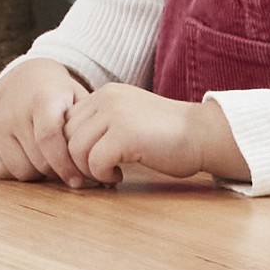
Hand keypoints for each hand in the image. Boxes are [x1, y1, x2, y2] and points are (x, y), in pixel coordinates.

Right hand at [0, 59, 86, 183]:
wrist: (27, 79)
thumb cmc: (61, 98)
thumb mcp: (79, 102)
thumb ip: (91, 133)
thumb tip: (111, 178)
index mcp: (43, 98)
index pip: (50, 138)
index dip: (66, 165)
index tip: (79, 180)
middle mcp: (14, 109)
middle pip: (38, 161)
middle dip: (57, 173)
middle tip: (68, 171)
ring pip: (20, 171)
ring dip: (38, 175)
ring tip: (48, 161)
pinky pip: (0, 172)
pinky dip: (16, 173)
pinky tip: (27, 159)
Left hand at [61, 81, 230, 188]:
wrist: (204, 135)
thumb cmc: (168, 135)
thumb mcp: (129, 119)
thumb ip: (103, 126)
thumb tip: (69, 152)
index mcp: (106, 93)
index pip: (67, 121)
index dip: (73, 147)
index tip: (91, 163)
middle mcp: (106, 98)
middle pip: (66, 135)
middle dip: (76, 161)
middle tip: (98, 174)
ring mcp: (115, 114)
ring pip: (76, 150)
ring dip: (89, 170)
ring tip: (110, 174)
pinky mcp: (125, 135)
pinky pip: (94, 162)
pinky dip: (103, 175)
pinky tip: (120, 176)